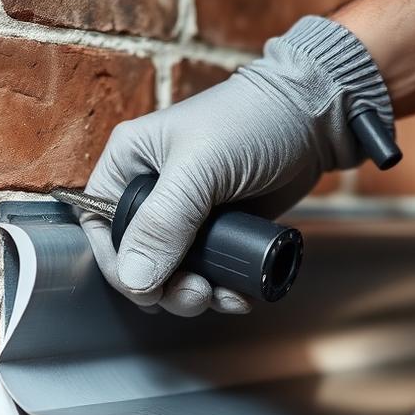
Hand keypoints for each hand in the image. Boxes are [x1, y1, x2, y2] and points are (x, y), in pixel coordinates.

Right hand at [81, 16, 391, 315]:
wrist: (313, 119)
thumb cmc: (252, 121)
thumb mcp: (201, 168)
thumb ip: (164, 223)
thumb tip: (135, 279)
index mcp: (131, 164)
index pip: (101, 225)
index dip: (119, 265)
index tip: (147, 290)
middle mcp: (153, 192)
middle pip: (139, 259)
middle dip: (165, 286)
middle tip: (197, 294)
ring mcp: (187, 215)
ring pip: (174, 273)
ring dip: (194, 295)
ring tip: (222, 294)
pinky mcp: (220, 231)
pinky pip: (209, 272)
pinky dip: (221, 289)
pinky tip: (239, 294)